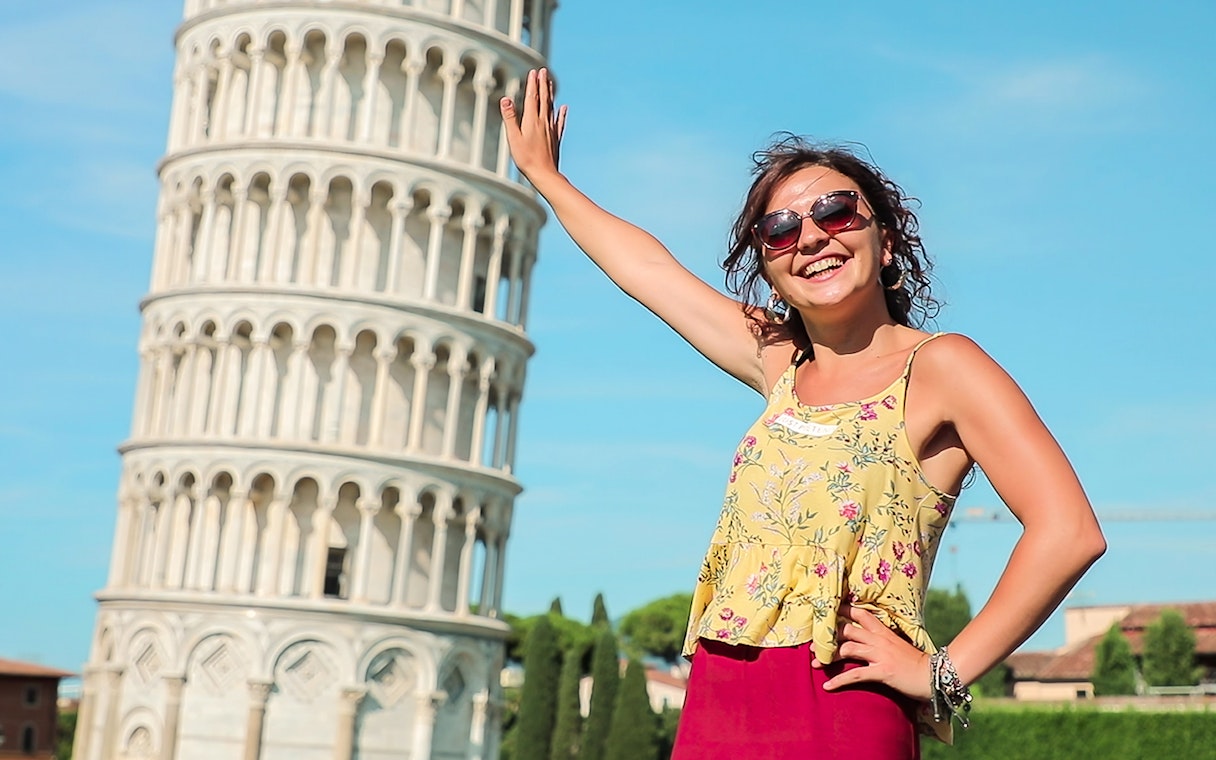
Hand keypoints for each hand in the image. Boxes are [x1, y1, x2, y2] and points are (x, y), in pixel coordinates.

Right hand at [500, 68, 566, 182]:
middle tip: (543, 71)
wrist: (545, 174)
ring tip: (550, 83)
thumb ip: (510, 118)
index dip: (532, 84)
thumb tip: (506, 99)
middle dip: (543, 84)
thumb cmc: (526, 158)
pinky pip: (559, 122)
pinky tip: (564, 108)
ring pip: (551, 107)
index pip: (532, 98)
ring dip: (550, 94)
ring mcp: (551, 130)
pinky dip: (561, 113)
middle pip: (543, 99)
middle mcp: (543, 122)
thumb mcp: (513, 138)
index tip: (533, 72)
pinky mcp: (555, 138)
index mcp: (531, 121)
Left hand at [811, 606, 931, 699]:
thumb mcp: (898, 645)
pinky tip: (827, 686)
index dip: (842, 610)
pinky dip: (839, 680)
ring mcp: (880, 655)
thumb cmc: (916, 662)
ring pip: (847, 648)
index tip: (826, 611)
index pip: (860, 613)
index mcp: (883, 631)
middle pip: (847, 629)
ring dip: (828, 657)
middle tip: (813, 645)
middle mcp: (879, 639)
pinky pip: (855, 675)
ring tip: (814, 664)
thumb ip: (882, 640)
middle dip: (828, 636)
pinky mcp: (882, 671)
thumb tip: (868, 639)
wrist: (935, 676)